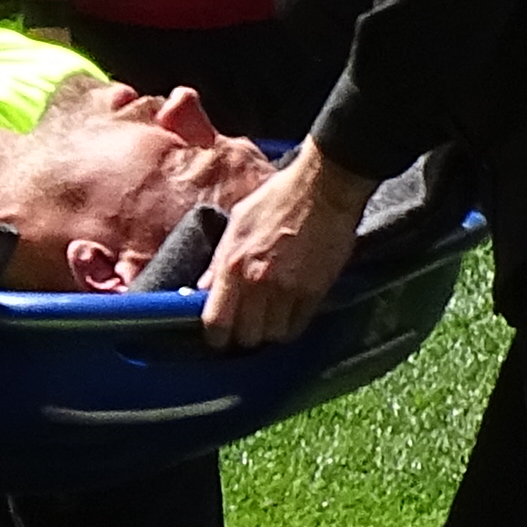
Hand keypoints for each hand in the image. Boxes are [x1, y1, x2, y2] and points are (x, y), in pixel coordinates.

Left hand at [198, 143, 368, 348]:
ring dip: (269, 332)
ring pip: (273, 335)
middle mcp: (258, 282)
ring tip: (268, 321)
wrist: (323, 189)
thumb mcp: (238, 222)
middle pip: (246, 336)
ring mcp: (289, 289)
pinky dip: (292, 325)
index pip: (216, 321)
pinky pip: (299, 325)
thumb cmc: (277, 199)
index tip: (218, 337)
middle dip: (243, 336)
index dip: (215, 337)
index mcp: (233, 264)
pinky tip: (289, 314)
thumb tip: (203, 289)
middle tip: (246, 328)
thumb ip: (220, 260)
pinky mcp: (316, 290)